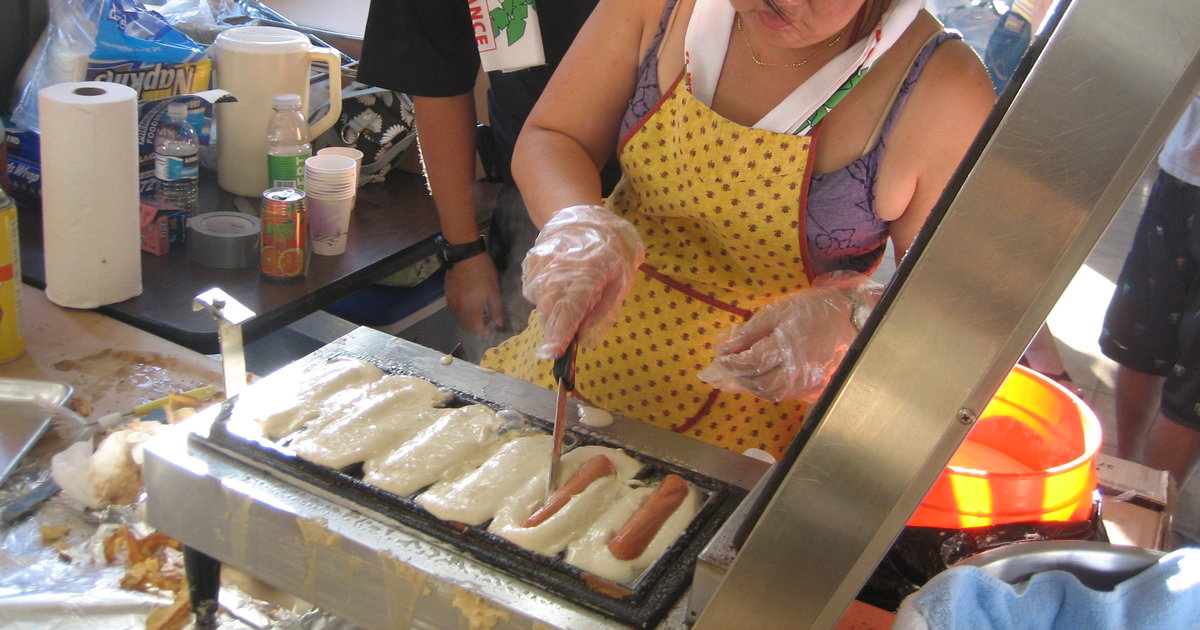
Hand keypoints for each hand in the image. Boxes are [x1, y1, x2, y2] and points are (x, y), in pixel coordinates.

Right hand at [443, 253, 503, 334]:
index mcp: (471, 308)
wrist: (464, 255)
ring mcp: (451, 302)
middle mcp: (458, 309)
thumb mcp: (494, 291)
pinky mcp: (447, 295)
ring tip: (479, 312)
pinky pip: (454, 310)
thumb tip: (499, 324)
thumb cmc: (483, 272)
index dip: (484, 331)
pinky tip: (469, 304)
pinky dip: (462, 313)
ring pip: (459, 319)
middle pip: (466, 326)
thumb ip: (496, 310)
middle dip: (476, 328)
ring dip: (469, 321)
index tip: (491, 329)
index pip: (476, 328)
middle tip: (486, 321)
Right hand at [522, 205, 644, 359]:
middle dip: (555, 330)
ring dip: (550, 313)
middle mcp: (560, 267)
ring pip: (539, 302)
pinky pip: (533, 291)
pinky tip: (558, 289)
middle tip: (562, 342)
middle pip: (549, 309)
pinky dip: (543, 298)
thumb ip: (603, 309)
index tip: (554, 352)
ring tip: (568, 303)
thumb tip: (583, 336)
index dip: (561, 332)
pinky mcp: (532, 262)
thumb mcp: (620, 278)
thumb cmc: (609, 247)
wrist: (581, 214)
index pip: (570, 307)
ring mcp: (543, 263)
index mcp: (588, 271)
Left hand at [698, 271, 882, 402]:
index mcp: (786, 349)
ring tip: (724, 381)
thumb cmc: (815, 311)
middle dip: (731, 379)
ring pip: (767, 392)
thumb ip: (751, 331)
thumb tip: (724, 348)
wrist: (853, 322)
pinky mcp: (811, 389)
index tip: (714, 361)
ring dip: (744, 386)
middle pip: (755, 382)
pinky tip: (750, 382)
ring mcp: (804, 384)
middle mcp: (794, 372)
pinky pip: (781, 393)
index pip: (749, 363)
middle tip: (710, 377)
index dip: (729, 364)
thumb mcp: (779, 311)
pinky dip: (762, 388)